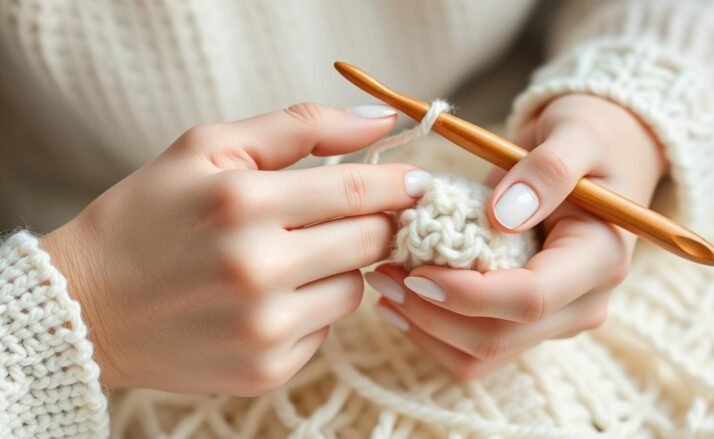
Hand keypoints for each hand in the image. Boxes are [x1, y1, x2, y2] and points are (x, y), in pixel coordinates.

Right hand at [41, 103, 432, 394]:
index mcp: (245, 203)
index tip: (419, 182)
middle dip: (375, 224)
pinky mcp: (266, 369)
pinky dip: (313, 309)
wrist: (88, 307)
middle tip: (352, 215)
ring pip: (356, 289)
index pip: (361, 191)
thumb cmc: (148, 216)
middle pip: (371, 242)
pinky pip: (327, 330)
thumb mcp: (208, 149)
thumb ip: (299, 126)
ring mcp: (265, 327)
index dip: (401, 184)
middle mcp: (259, 269)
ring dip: (341, 267)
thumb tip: (379, 124)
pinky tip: (270, 297)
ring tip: (292, 256)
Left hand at [368, 94, 667, 378]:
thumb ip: (548, 171)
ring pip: (480, 355)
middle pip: (499, 337)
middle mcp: (582, 304)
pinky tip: (400, 302)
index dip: (468, 293)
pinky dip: (431, 332)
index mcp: (599, 261)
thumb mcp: (575, 135)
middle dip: (432, 315)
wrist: (594, 159)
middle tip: (383, 276)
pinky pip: (474, 349)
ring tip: (384, 285)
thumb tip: (503, 216)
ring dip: (424, 329)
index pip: (531, 299)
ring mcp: (554, 320)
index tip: (415, 271)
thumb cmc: (587, 141)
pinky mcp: (526, 322)